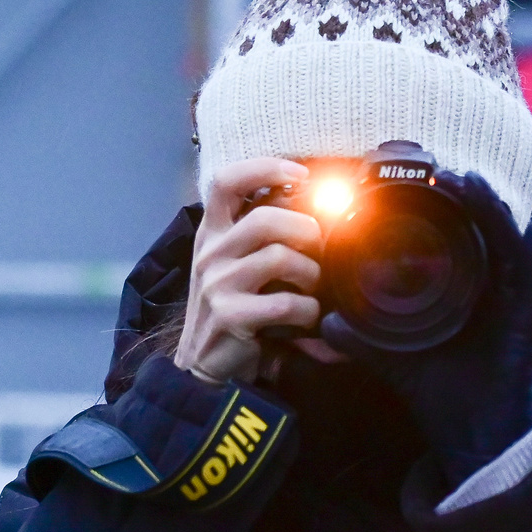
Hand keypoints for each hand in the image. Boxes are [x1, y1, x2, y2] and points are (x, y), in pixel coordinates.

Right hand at [176, 160, 325, 385]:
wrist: (203, 363)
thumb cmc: (234, 307)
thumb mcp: (240, 265)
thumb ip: (268, 239)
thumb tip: (328, 216)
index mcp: (213, 232)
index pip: (226, 181)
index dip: (264, 168)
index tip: (301, 174)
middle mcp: (211, 252)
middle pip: (266, 218)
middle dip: (306, 231)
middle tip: (319, 250)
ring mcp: (217, 284)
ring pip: (280, 258)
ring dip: (311, 276)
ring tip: (313, 291)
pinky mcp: (229, 315)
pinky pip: (285, 303)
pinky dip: (308, 313)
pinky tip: (307, 321)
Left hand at [320, 172, 531, 479]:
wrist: (469, 440)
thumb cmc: (441, 396)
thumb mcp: (395, 359)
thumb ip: (364, 338)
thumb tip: (326, 322)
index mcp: (464, 292)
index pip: (459, 238)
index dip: (447, 207)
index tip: (424, 181)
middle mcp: (492, 291)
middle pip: (485, 232)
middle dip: (469, 198)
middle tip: (445, 171)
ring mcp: (513, 306)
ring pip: (509, 246)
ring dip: (494, 213)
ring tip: (472, 183)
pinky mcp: (529, 326)